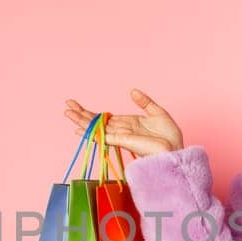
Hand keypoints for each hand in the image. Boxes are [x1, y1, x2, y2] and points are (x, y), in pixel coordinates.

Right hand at [63, 88, 183, 157]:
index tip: (76, 104)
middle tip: (67, 106)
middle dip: (81, 114)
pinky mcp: (122, 141)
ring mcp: (120, 136)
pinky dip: (91, 133)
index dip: (90, 112)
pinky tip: (80, 129)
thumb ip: (144, 101)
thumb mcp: (157, 112)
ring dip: (81, 121)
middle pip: (95, 122)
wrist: (174, 149)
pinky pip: (103, 136)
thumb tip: (132, 91)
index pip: (103, 118)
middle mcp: (120, 130)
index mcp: (126, 124)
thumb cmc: (168, 136)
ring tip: (67, 113)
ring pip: (96, 128)